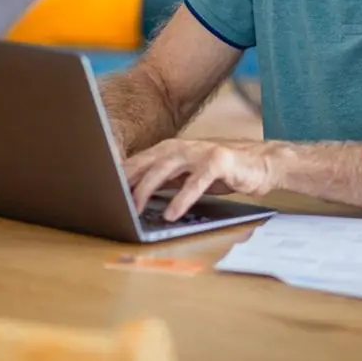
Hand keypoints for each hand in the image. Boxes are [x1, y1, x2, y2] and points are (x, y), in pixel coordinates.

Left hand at [123, 139, 284, 220]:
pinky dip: (182, 198)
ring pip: (166, 169)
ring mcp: (200, 152)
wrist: (264, 163)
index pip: (137, 162)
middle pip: (146, 163)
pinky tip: (171, 213)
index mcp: (171, 149)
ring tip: (135, 210)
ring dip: (148, 189)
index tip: (97, 192)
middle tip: (108, 202)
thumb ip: (166, 179)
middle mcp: (182, 147)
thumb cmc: (224, 171)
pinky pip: (196, 182)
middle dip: (125, 182)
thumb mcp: (189, 174)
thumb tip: (134, 196)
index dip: (117, 176)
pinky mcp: (219, 162)